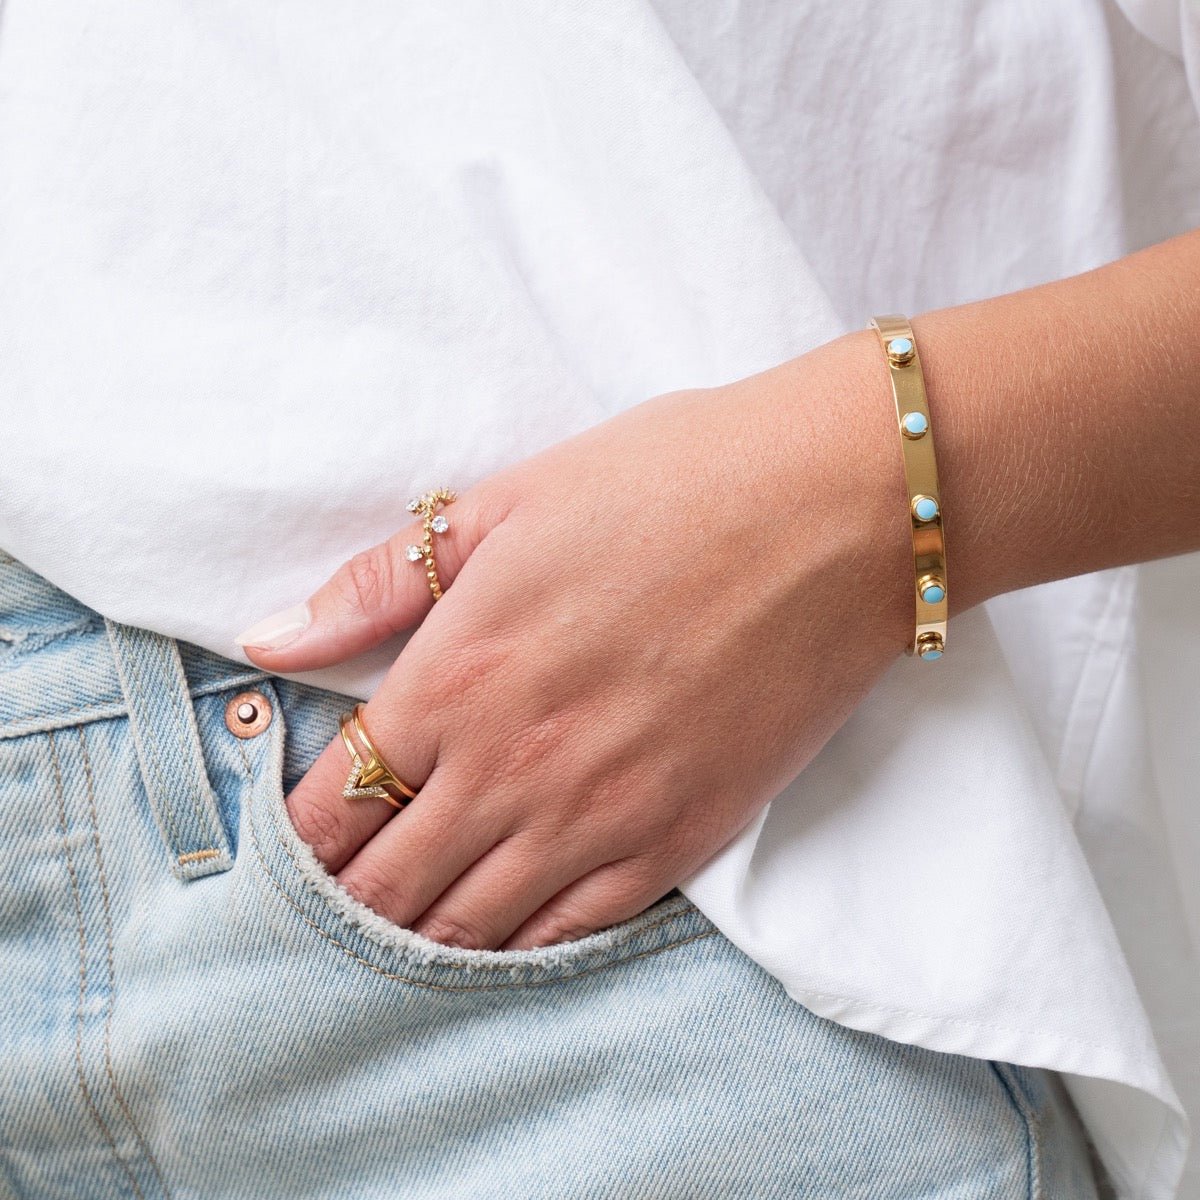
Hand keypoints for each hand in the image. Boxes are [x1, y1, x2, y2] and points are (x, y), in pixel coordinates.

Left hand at [237, 332, 914, 949]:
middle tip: (326, 914)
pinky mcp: (679, 839)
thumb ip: (379, 582)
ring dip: (419, 938)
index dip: (300, 837)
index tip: (292, 849)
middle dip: (346, 901)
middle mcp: (513, 766)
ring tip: (392, 945)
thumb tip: (269, 636)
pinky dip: (518, 947)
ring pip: (471, 923)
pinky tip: (497, 945)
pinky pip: (574, 930)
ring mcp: (599, 815)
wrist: (833, 511)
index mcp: (457, 674)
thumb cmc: (669, 484)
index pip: (337, 798)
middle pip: (390, 880)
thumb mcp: (507, 505)